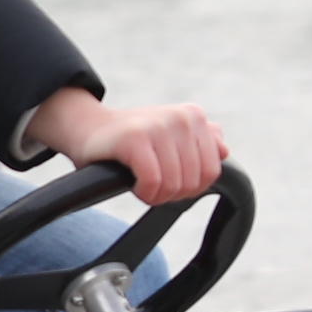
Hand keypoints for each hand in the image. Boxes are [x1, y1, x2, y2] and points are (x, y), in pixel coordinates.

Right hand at [25, 88, 226, 203]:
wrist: (87, 129)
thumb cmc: (131, 140)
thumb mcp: (170, 136)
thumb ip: (201, 140)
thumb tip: (223, 150)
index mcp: (194, 116)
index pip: (212, 171)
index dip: (190, 187)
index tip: (168, 182)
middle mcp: (181, 117)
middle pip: (194, 182)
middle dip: (171, 193)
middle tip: (151, 186)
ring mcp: (159, 125)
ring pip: (174, 185)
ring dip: (156, 195)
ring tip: (141, 185)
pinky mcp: (135, 138)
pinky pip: (153, 182)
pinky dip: (143, 193)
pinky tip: (132, 184)